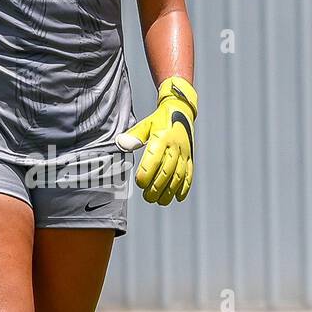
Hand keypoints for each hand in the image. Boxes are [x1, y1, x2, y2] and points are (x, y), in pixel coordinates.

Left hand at [115, 76, 196, 204]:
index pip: (154, 159)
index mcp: (162, 138)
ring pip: (179, 176)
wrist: (181, 110)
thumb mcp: (145, 124)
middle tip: (147, 197)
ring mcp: (185, 153)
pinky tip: (178, 197)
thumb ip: (134, 136)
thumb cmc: (159, 120)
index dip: (147, 174)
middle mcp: (175, 147)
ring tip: (160, 201)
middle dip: (157, 187)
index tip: (139, 183)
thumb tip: (120, 144)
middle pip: (167, 171)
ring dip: (170, 191)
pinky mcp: (190, 158)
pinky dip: (185, 187)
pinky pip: (189, 174)